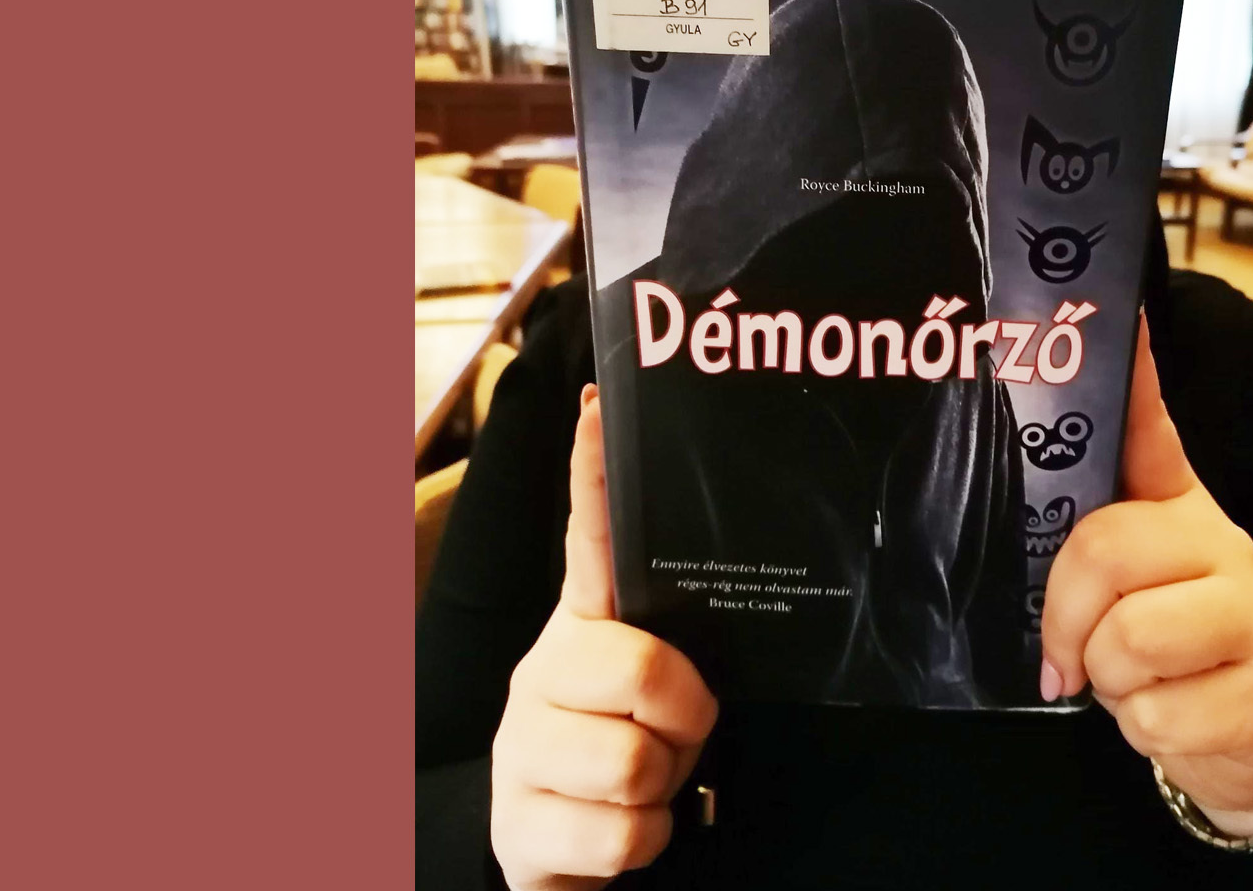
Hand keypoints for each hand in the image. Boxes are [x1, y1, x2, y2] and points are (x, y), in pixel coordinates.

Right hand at [490, 386, 718, 890]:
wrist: (557, 850)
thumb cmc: (623, 751)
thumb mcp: (650, 696)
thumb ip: (674, 646)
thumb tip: (732, 595)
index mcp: (579, 629)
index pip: (588, 542)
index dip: (592, 475)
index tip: (597, 405)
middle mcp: (541, 674)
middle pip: (642, 667)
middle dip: (686, 715)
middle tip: (677, 730)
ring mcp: (521, 747)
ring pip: (634, 762)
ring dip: (663, 787)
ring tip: (641, 784)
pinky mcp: (519, 824)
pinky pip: (623, 834)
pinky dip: (642, 842)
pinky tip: (615, 827)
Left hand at [1041, 317, 1252, 836]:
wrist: (1238, 738)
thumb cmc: (1156, 645)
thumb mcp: (1115, 585)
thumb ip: (1073, 535)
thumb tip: (1009, 482)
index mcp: (1173, 506)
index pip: (1150, 430)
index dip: (1132, 376)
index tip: (1118, 316)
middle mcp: (1219, 541)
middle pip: (1104, 551)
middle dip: (1067, 618)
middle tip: (1071, 652)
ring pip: (1127, 639)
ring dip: (1105, 677)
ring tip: (1127, 678)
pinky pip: (1153, 711)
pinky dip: (1140, 726)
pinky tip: (1167, 711)